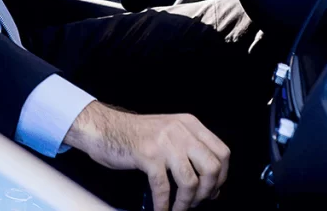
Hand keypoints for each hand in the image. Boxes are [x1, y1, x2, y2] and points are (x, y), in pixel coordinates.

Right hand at [63, 101, 229, 210]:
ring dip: (186, 202)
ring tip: (178, 208)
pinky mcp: (147, 155)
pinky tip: (160, 209)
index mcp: (189, 124)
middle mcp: (180, 131)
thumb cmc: (136, 135)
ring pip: (190, 181)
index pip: (222, 152)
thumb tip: (212, 186)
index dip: (222, 176)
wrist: (104, 128)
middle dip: (207, 191)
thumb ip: (191, 153)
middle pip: (212, 167)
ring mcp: (164, 142)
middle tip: (195, 202)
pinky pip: (163, 188)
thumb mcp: (170, 135)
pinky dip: (163, 204)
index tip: (213, 189)